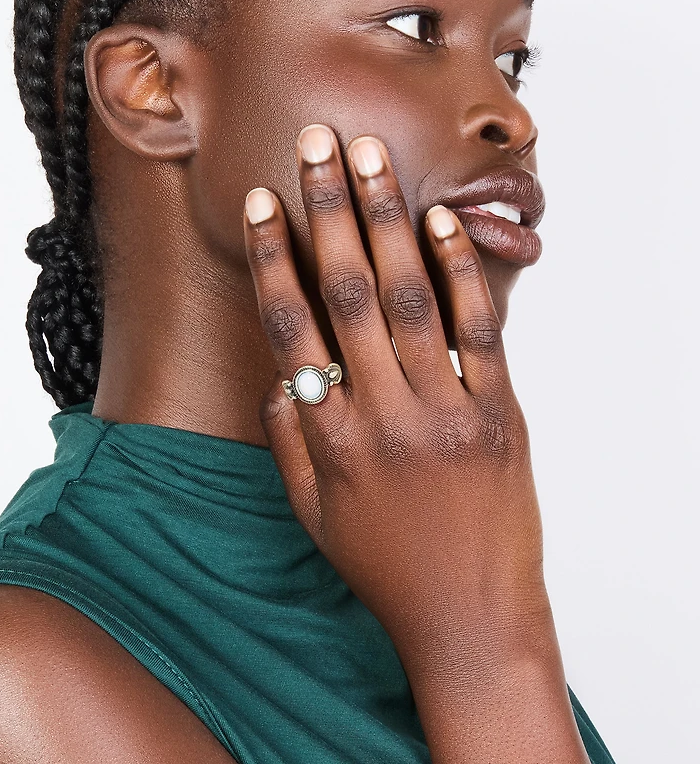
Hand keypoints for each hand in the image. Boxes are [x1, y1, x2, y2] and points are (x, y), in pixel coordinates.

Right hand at [243, 125, 547, 674]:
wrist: (469, 618)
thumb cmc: (385, 569)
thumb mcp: (315, 515)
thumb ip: (290, 444)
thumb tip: (282, 377)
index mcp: (331, 438)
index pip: (291, 329)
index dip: (275, 259)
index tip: (264, 204)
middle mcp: (382, 414)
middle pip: (347, 293)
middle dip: (328, 211)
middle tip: (317, 145)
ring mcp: (444, 411)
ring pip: (408, 298)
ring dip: (387, 221)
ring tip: (370, 160)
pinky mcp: (498, 415)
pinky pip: (478, 331)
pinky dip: (461, 272)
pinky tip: (442, 222)